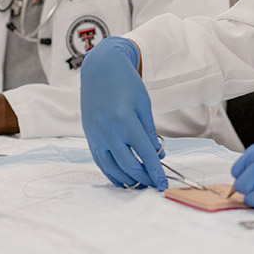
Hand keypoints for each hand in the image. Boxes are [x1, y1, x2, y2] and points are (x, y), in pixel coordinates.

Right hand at [80, 37, 166, 189]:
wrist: (100, 68)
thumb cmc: (126, 83)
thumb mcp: (144, 104)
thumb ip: (150, 131)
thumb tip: (157, 155)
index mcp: (125, 121)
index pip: (144, 155)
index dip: (155, 173)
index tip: (163, 185)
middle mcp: (109, 131)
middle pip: (128, 166)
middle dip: (143, 179)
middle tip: (154, 184)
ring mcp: (96, 135)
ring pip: (112, 168)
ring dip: (127, 180)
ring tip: (140, 184)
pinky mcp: (89, 136)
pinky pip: (100, 162)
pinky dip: (112, 173)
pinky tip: (122, 177)